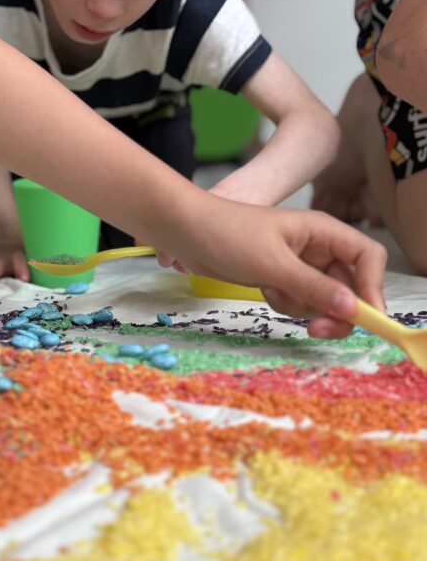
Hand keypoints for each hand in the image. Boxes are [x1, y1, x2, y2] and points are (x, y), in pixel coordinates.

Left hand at [167, 200, 386, 338]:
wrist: (186, 231)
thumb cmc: (228, 235)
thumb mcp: (272, 264)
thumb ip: (313, 287)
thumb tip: (352, 310)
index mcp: (323, 231)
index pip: (368, 257)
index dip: (372, 287)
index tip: (363, 318)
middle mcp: (318, 246)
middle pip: (350, 285)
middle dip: (336, 309)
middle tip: (317, 329)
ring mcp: (301, 263)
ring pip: (325, 298)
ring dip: (304, 306)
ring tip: (274, 293)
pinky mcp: (283, 277)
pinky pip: (301, 301)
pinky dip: (286, 303)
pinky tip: (265, 291)